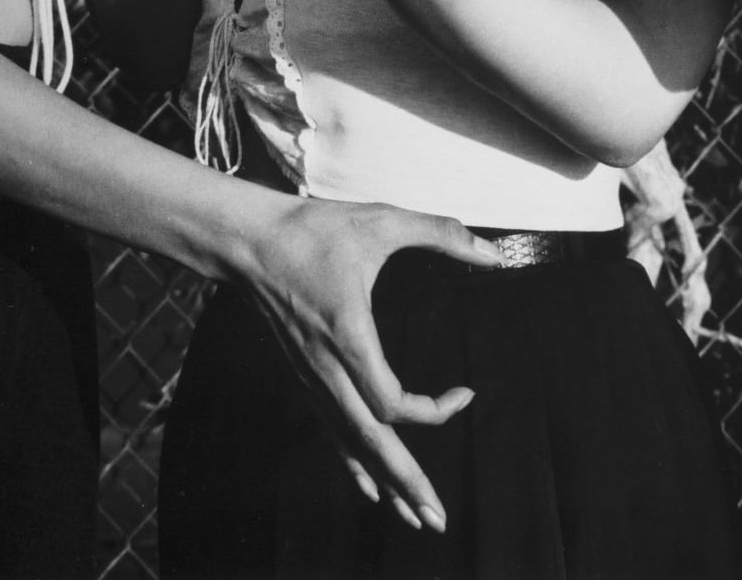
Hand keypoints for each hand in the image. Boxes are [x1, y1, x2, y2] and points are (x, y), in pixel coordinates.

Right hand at [245, 195, 500, 530]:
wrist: (249, 241)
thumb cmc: (314, 230)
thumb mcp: (382, 221)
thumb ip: (441, 233)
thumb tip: (492, 253)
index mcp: (348, 335)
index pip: (392, 404)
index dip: (434, 411)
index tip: (466, 392)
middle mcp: (326, 369)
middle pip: (370, 443)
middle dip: (407, 484)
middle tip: (439, 520)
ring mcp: (311, 379)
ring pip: (350, 445)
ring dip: (385, 482)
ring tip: (415, 517)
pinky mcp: (303, 378)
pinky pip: (331, 433)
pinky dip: (354, 464)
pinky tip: (370, 488)